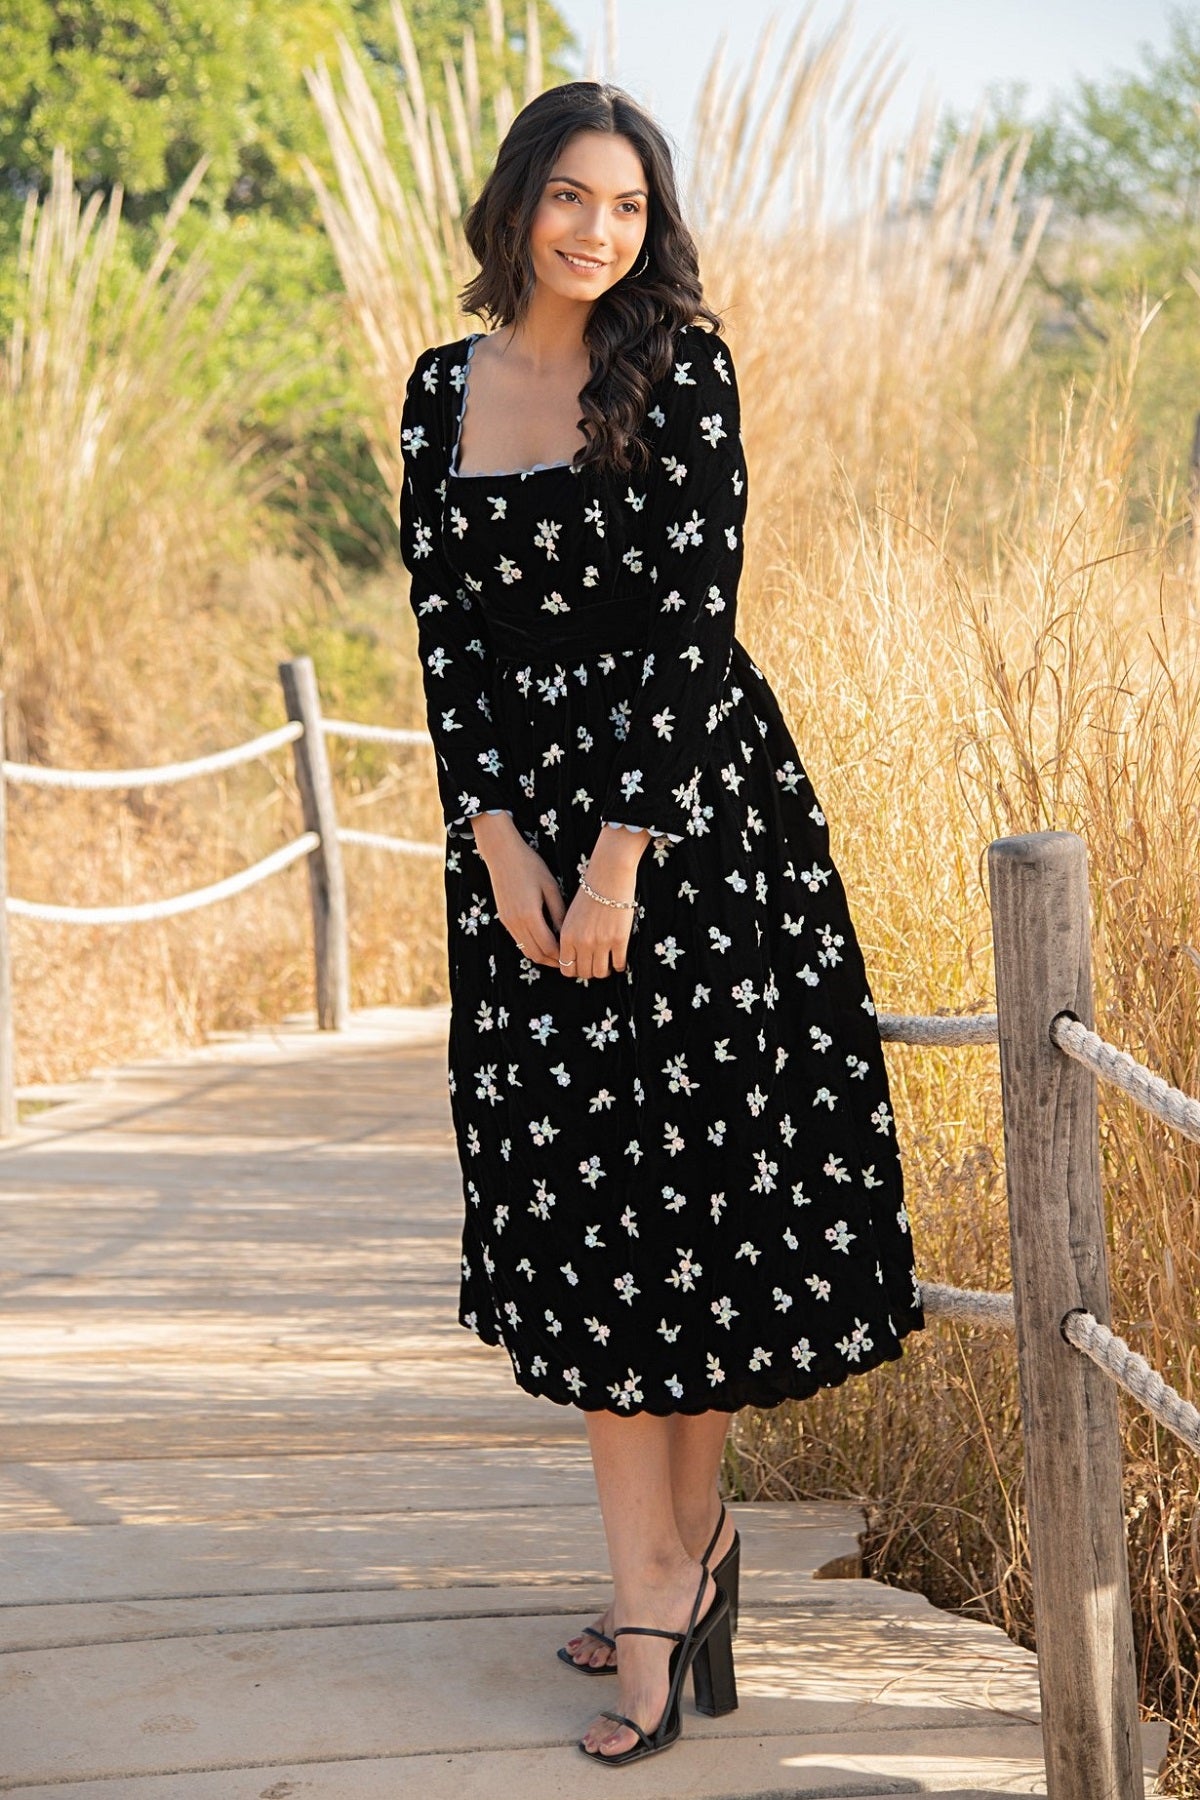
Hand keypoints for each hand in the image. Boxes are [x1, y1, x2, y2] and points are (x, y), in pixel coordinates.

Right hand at [471, 812, 565, 968]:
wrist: (502, 854)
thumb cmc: (530, 866)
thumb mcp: (550, 887)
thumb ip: (559, 912)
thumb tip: (568, 933)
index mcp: (530, 915)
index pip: (548, 947)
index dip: (562, 956)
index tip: (576, 957)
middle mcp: (516, 923)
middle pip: (536, 954)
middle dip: (553, 961)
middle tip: (570, 963)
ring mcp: (508, 922)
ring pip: (526, 950)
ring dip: (542, 956)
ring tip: (559, 956)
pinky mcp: (504, 918)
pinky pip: (520, 941)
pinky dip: (533, 947)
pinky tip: (545, 943)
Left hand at [557, 829, 648, 980]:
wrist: (609, 874)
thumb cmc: (590, 892)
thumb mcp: (571, 915)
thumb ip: (570, 936)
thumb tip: (575, 957)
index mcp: (567, 936)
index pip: (566, 969)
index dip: (575, 970)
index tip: (582, 965)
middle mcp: (582, 942)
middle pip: (584, 974)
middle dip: (590, 971)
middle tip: (596, 963)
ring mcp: (601, 942)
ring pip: (601, 973)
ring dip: (605, 970)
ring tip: (608, 961)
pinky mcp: (619, 940)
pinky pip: (619, 965)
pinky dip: (619, 965)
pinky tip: (619, 957)